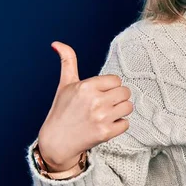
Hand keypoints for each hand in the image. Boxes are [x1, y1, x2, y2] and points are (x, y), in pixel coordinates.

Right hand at [37, 41, 133, 170]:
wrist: (56, 142)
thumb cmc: (62, 111)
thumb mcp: (65, 84)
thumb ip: (68, 61)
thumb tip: (56, 43)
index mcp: (86, 86)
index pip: (116, 80)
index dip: (110, 87)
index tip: (100, 93)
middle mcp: (95, 101)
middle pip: (126, 92)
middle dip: (117, 97)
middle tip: (105, 104)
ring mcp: (102, 118)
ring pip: (129, 107)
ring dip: (120, 111)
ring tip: (106, 114)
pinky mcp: (106, 133)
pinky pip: (126, 124)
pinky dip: (119, 125)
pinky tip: (106, 125)